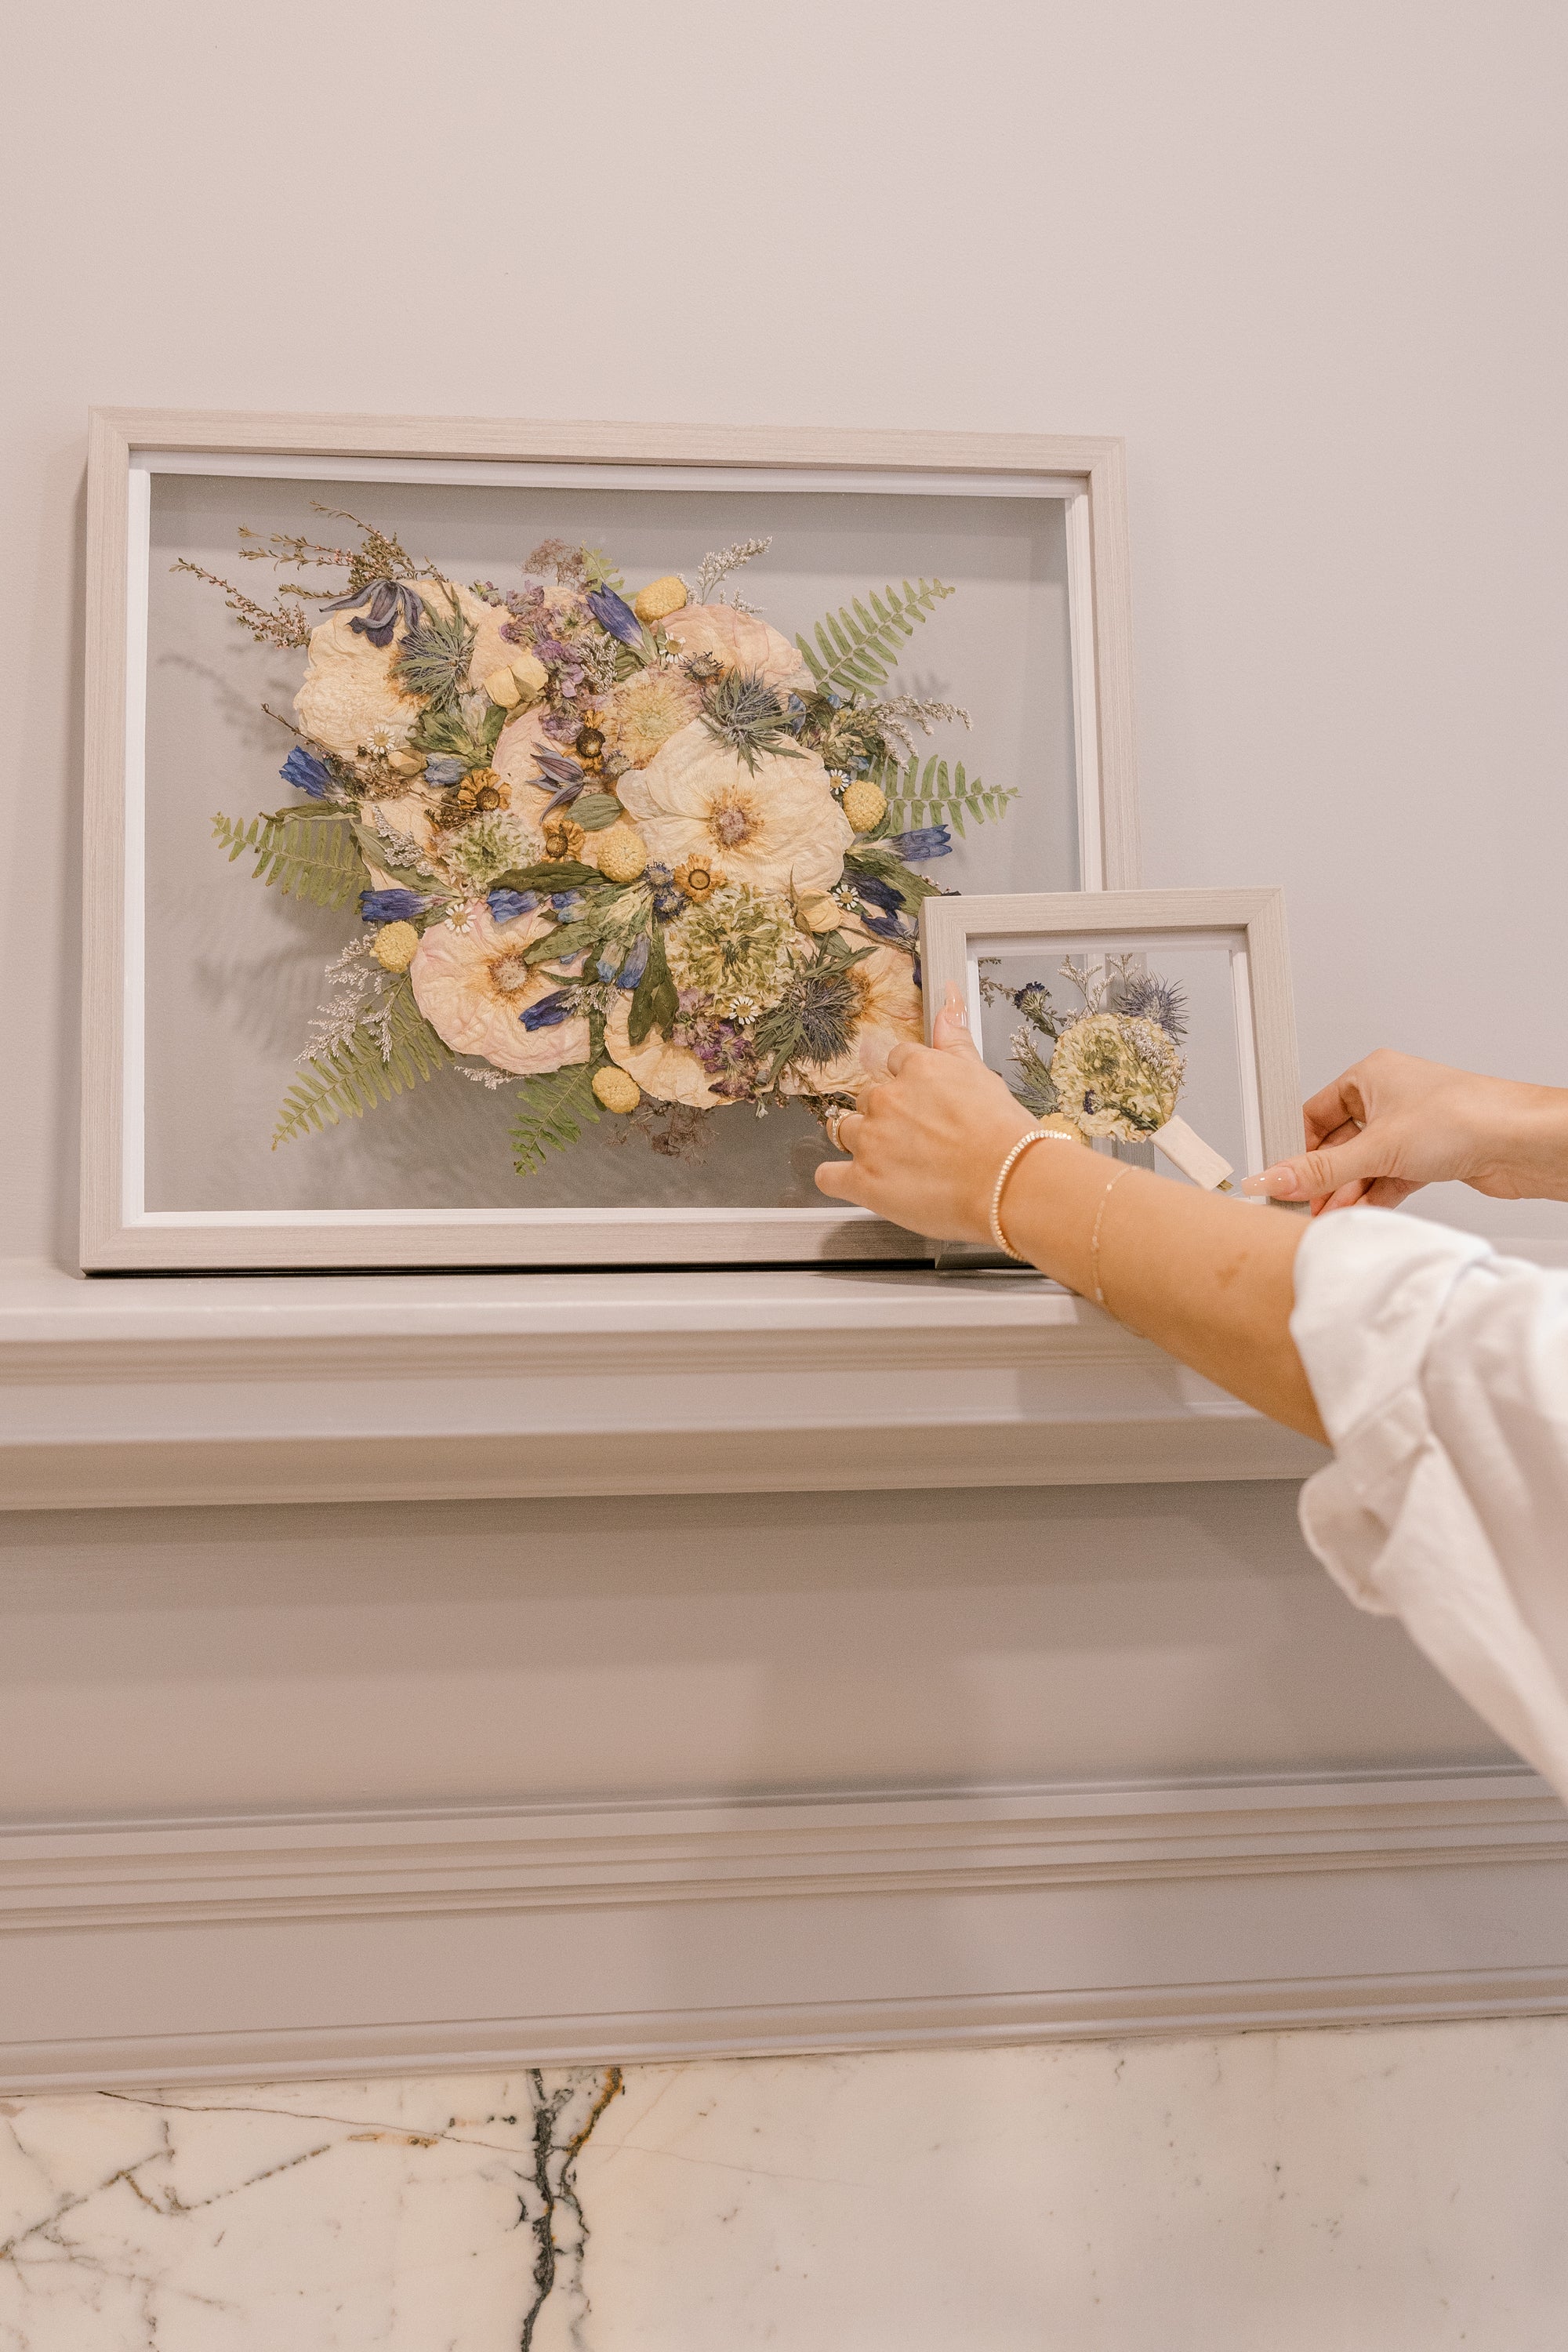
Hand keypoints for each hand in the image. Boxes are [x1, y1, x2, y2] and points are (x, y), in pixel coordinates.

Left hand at [814, 985, 1034, 1240]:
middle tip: (915, 1138)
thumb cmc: (1003, 1136)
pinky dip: (837, 1179)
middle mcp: (887, 1099)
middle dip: (885, 1116)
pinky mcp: (862, 1180)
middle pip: (868, 1099)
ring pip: (845, 1131)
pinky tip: (854, 1181)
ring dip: (863, 1143)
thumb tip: (948, 1000)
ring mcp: (871, 1140)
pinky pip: (828, 1176)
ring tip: (893, 1162)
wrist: (1007, 1183)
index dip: (907, 1085)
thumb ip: (955, 1040)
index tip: (920, 1103)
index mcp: (916, 1069)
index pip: (895, 1063)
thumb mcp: (982, 1075)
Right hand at [1241, 1048, 1567, 1213]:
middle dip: (1324, 1177)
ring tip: (1330, 1216)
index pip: (1316, 1112)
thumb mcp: (1377, 1146)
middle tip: (1304, 1204)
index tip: (1283, 1176)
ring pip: (1364, 1164)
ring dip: (1348, 1192)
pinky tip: (1359, 1213)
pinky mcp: (1430, 1155)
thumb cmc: (1466, 1115)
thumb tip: (1275, 1177)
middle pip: (1340, 1143)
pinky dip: (1373, 1196)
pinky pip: (1388, 1177)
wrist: (1522, 1142)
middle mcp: (1391, 1098)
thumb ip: (1320, 1169)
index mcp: (1372, 1075)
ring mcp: (1412, 1128)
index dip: (1298, 1146)